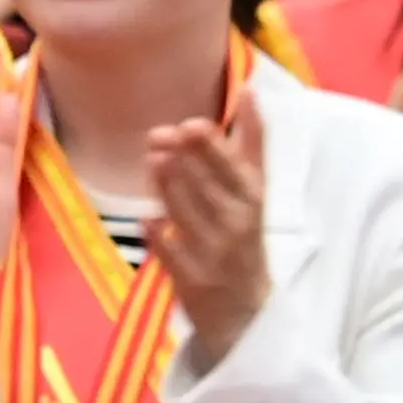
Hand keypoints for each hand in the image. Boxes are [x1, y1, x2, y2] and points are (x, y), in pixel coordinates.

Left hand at [142, 85, 270, 344]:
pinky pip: (173, 256)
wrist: (245, 312)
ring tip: (155, 157)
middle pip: (214, 189)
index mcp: (254, 199)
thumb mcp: (255, 191)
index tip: (195, 124)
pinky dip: (161, 238)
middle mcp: (239, 225)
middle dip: (191, 162)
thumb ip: (251, 143)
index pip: (238, 168)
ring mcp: (215, 255)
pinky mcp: (193, 282)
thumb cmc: (243, 237)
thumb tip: (250, 90)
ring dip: (172, 188)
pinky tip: (148, 219)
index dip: (217, 148)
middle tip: (166, 133)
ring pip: (192, 216)